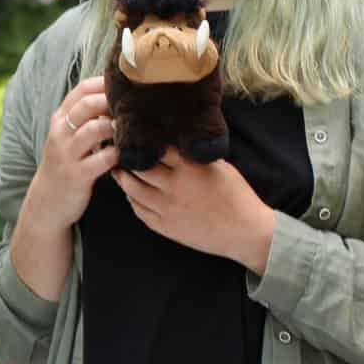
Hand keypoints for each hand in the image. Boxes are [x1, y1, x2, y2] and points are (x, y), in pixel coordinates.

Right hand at [21, 76, 118, 235]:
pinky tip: (128, 155)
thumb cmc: (66, 163)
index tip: (127, 86)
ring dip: (118, 127)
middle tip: (134, 108)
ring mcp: (67, 154)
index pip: (82, 89)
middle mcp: (60, 133)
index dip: (106, 84)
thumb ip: (85, 117)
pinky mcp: (77, 175)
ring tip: (132, 131)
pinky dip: (119, 154)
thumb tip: (116, 96)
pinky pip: (104, 159)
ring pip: (96, 129)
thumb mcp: (68, 136)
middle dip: (113, 102)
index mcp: (60, 119)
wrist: (47, 201)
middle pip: (88, 105)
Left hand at [111, 149, 275, 271]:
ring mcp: (167, 208)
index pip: (155, 148)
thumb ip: (192, 156)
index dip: (141, 139)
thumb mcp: (218, 166)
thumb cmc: (236, 196)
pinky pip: (138, 210)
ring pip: (132, 189)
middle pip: (138, 167)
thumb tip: (171, 142)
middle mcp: (174, 187)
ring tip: (119, 169)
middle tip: (117, 149)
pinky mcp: (165, 227)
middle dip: (126, 157)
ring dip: (123, 177)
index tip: (130, 132)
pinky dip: (131, 199)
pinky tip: (131, 192)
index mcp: (188, 168)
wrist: (246, 231)